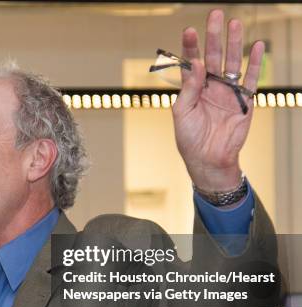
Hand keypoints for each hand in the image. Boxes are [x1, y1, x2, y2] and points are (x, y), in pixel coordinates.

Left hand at [173, 9, 263, 191]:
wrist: (207, 160)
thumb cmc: (189, 139)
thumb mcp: (181, 113)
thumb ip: (188, 88)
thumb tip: (195, 63)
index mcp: (192, 89)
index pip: (191, 62)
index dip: (190, 46)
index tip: (189, 30)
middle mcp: (210, 87)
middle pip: (212, 56)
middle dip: (213, 36)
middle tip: (215, 15)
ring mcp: (227, 92)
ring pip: (231, 62)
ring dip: (233, 43)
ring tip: (234, 23)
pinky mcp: (243, 101)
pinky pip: (251, 79)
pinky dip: (255, 64)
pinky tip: (257, 47)